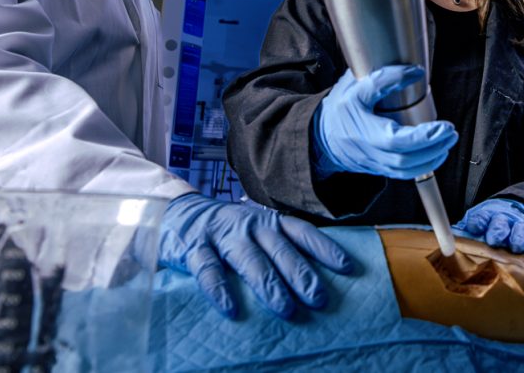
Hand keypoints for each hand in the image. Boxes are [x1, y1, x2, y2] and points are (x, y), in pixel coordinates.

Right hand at [158, 193, 352, 319]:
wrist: (177, 214)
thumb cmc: (227, 230)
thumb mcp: (257, 231)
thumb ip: (280, 247)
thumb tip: (317, 276)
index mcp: (268, 222)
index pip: (301, 232)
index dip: (324, 248)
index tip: (346, 267)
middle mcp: (249, 226)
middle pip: (280, 250)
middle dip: (301, 274)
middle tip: (318, 298)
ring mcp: (222, 236)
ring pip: (250, 260)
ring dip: (269, 285)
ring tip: (285, 309)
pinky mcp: (195, 248)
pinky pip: (209, 270)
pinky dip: (220, 290)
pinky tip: (231, 308)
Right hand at [314, 65, 457, 178]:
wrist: (321, 135)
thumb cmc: (339, 109)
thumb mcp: (355, 86)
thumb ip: (384, 78)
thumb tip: (415, 72)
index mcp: (363, 130)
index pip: (396, 140)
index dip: (423, 136)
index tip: (443, 125)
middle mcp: (369, 151)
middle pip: (405, 159)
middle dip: (433, 148)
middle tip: (450, 131)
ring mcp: (375, 163)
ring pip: (406, 170)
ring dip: (432, 158)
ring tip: (447, 141)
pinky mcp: (380, 168)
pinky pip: (404, 174)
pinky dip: (423, 166)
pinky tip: (436, 153)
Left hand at [454, 199, 523, 254]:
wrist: (512, 209)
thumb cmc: (489, 221)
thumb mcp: (475, 221)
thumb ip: (463, 230)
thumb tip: (444, 238)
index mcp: (486, 216)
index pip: (480, 218)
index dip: (478, 222)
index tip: (474, 227)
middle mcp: (502, 220)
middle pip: (500, 225)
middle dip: (497, 231)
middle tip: (494, 240)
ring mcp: (518, 226)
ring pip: (519, 231)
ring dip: (517, 238)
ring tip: (516, 247)